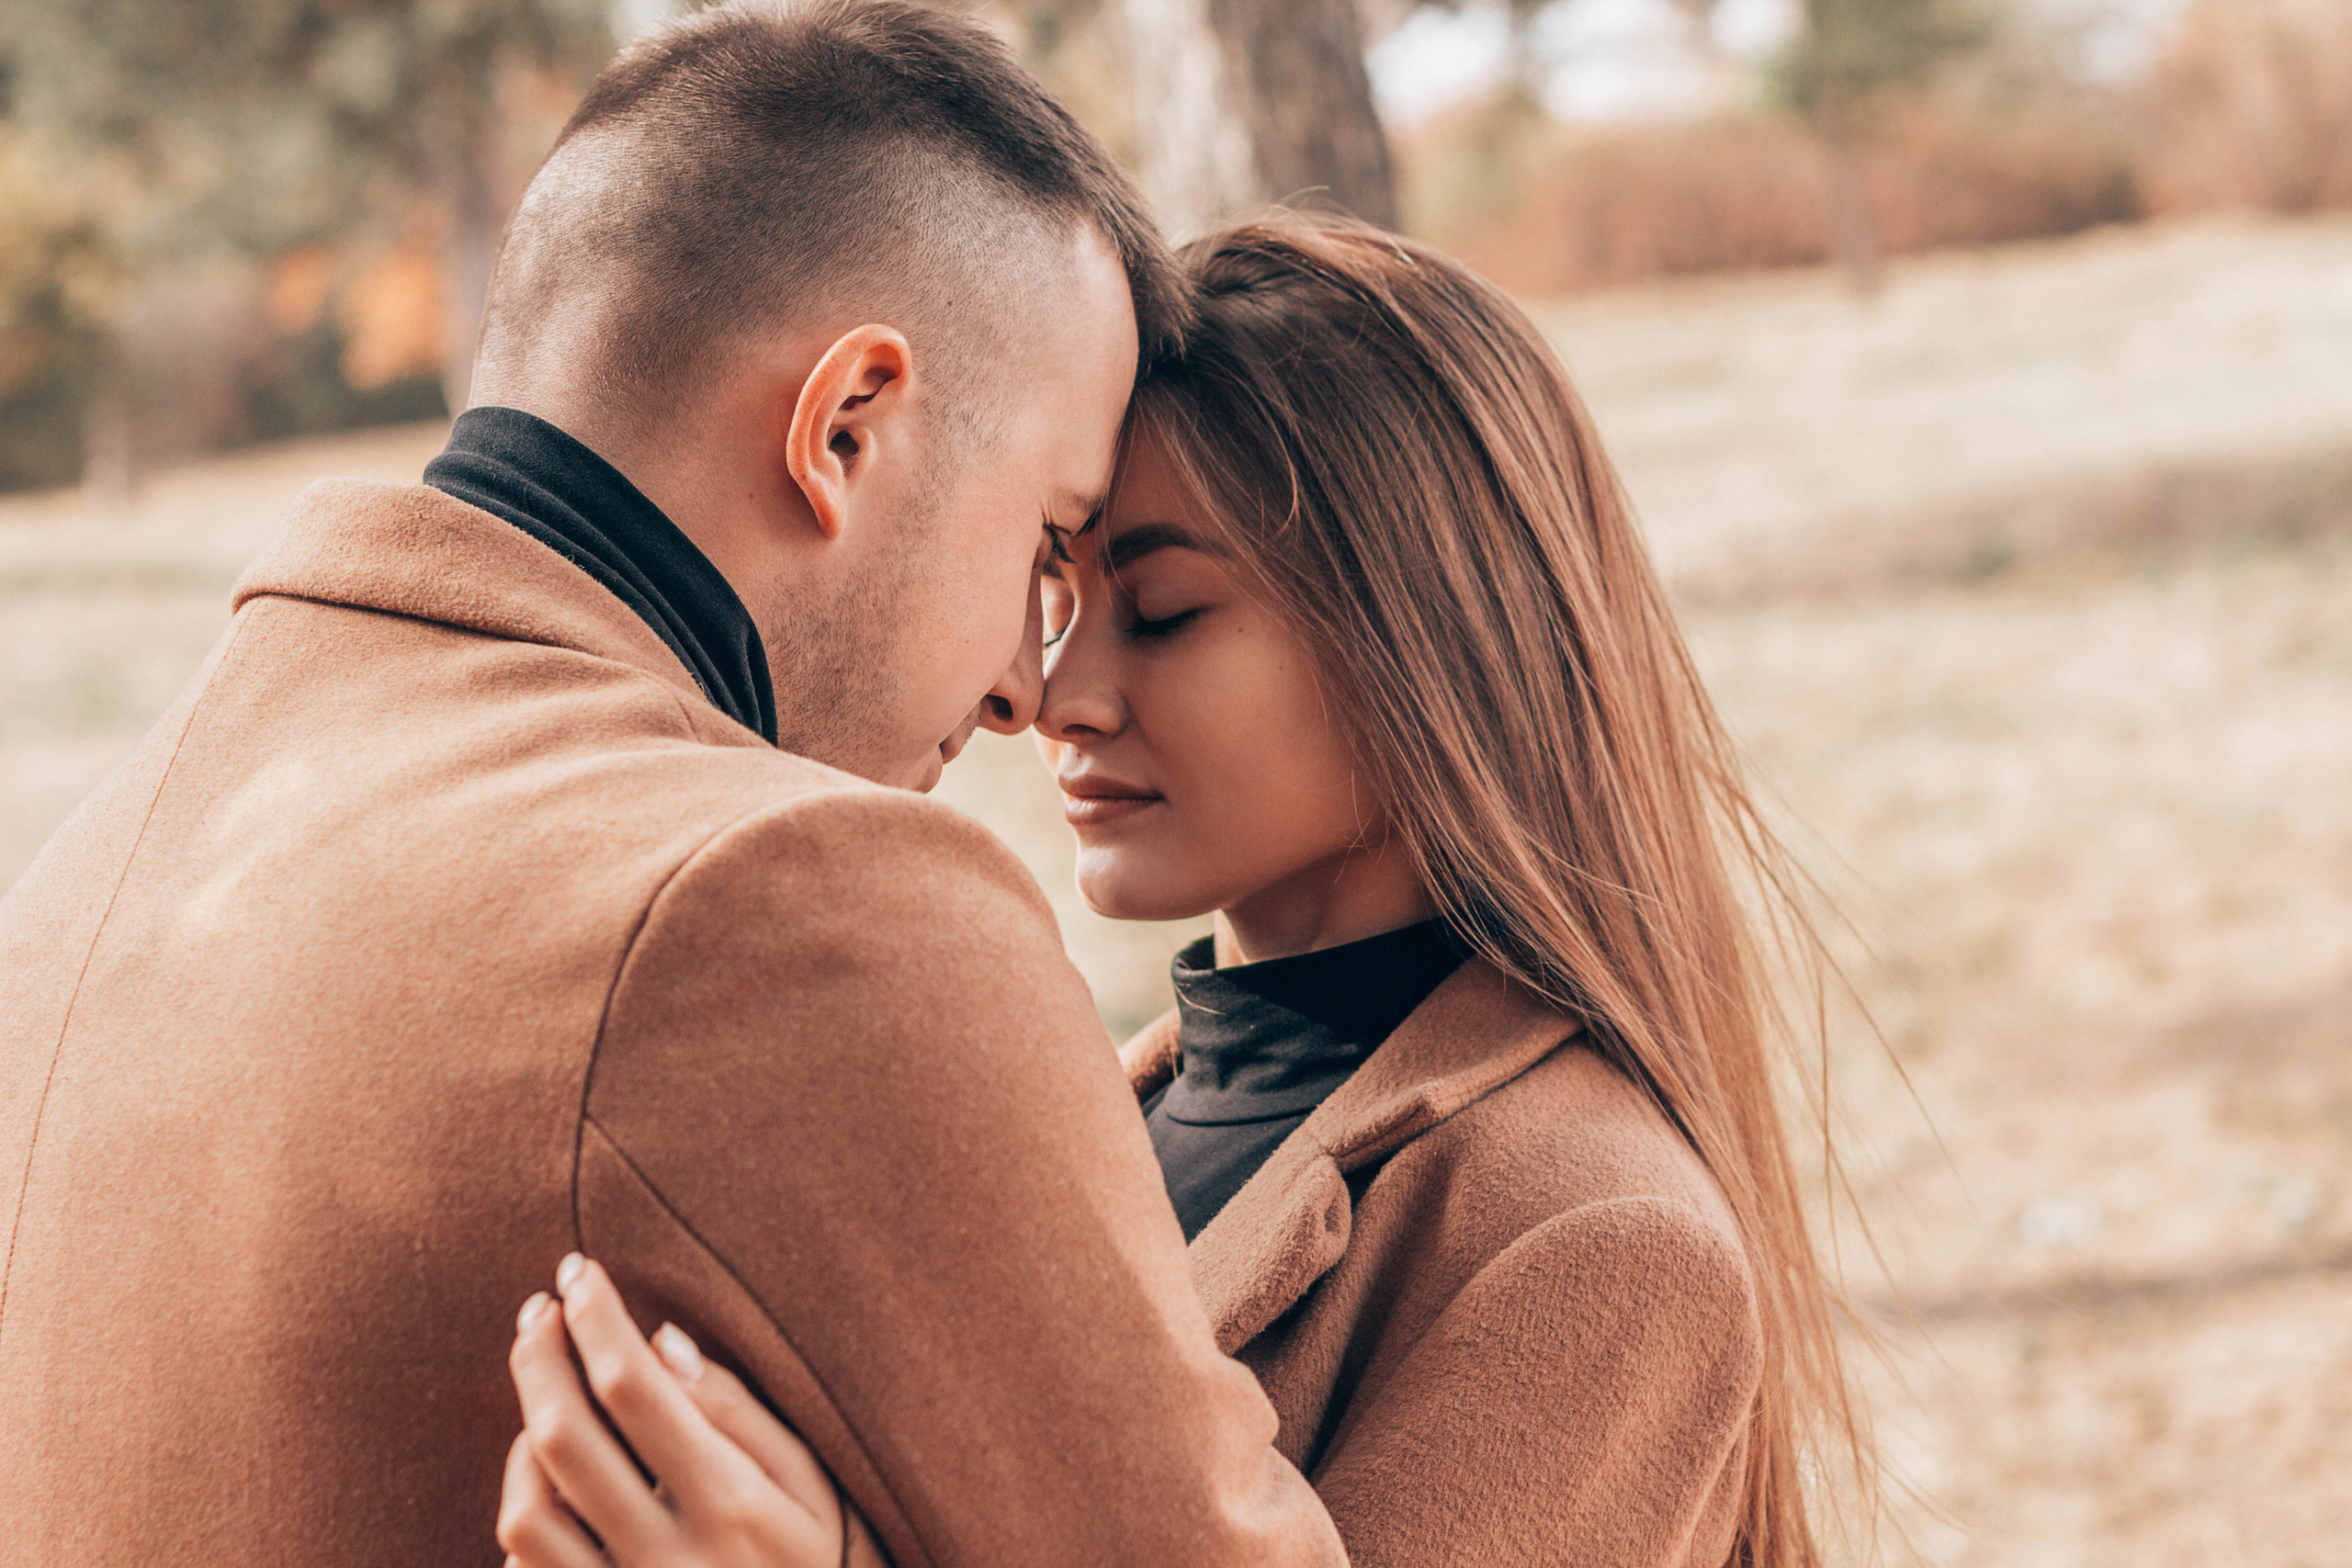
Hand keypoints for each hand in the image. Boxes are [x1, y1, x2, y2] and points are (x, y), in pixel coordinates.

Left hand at [498, 1253, 881, 1567]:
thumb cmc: (812, 1564)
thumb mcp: (811, 1486)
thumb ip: (739, 1411)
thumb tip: (662, 1343)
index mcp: (731, 1505)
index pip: (637, 1391)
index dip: (597, 1319)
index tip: (580, 1272)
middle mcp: (668, 1558)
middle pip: (564, 1439)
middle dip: (539, 1357)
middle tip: (538, 1308)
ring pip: (528, 1512)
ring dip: (522, 1440)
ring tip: (546, 1398)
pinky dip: (526, 1511)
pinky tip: (543, 1477)